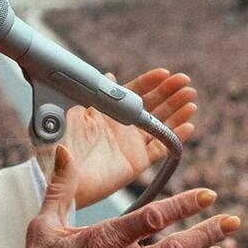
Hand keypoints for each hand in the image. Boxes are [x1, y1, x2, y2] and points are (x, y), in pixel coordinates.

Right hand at [16, 145, 239, 247]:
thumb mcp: (44, 223)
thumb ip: (61, 185)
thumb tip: (65, 150)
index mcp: (101, 240)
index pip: (151, 218)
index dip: (183, 205)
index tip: (207, 194)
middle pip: (175, 247)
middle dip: (207, 231)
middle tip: (233, 218)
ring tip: (228, 238)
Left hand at [57, 68, 198, 208]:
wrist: (56, 174)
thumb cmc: (58, 142)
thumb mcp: (71, 110)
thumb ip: (91, 94)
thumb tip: (109, 76)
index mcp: (107, 111)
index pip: (134, 92)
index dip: (150, 82)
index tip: (164, 73)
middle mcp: (121, 126)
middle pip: (152, 106)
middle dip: (169, 93)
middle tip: (185, 83)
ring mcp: (130, 144)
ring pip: (160, 124)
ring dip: (177, 111)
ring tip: (191, 99)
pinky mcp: (135, 162)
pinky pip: (159, 149)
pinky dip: (174, 137)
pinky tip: (188, 124)